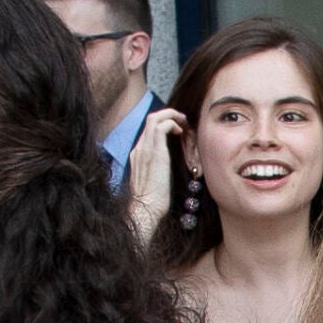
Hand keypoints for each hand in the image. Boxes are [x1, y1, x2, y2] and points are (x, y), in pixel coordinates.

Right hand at [128, 108, 186, 242]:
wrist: (145, 208)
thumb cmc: (153, 200)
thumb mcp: (155, 179)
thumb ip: (159, 168)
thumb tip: (169, 166)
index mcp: (138, 155)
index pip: (149, 130)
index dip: (164, 123)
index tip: (179, 128)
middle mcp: (139, 148)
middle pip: (150, 119)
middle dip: (169, 114)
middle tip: (184, 120)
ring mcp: (144, 149)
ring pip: (154, 118)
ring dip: (172, 116)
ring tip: (184, 122)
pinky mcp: (154, 152)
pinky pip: (160, 126)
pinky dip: (172, 123)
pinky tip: (181, 131)